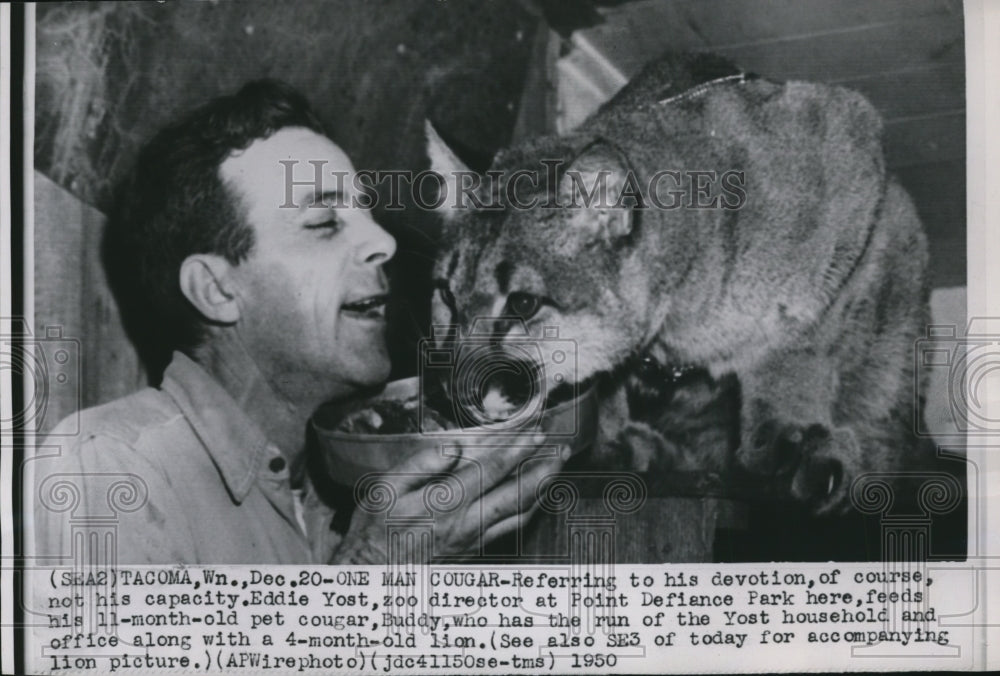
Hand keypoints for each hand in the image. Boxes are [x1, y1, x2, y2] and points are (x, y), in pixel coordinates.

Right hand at [330, 432, 565, 562]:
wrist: (372, 580)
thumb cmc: (373, 534)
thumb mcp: (382, 491)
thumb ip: (419, 465)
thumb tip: (454, 447)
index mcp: (444, 504)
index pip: (490, 471)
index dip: (517, 450)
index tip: (535, 433)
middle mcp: (466, 524)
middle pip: (517, 494)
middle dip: (543, 470)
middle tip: (562, 449)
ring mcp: (473, 540)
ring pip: (520, 514)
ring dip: (542, 489)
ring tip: (556, 468)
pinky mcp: (474, 550)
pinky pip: (511, 528)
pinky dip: (529, 509)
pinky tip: (534, 499)